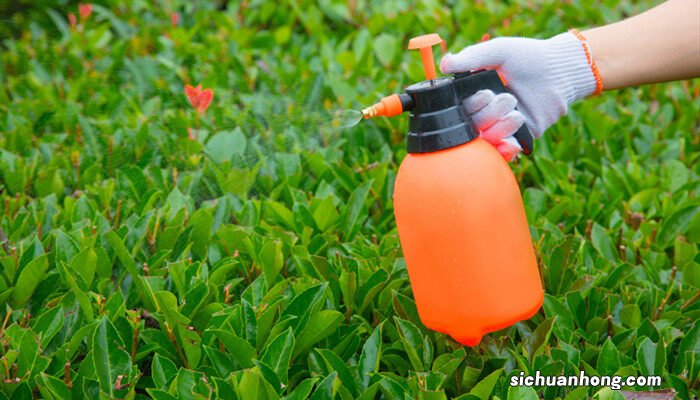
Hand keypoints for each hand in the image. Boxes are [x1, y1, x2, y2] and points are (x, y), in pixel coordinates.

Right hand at [441, 31, 599, 159]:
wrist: (559, 71)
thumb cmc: (527, 57)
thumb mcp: (498, 51)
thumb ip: (471, 58)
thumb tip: (444, 64)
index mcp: (473, 93)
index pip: (459, 109)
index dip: (471, 105)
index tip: (486, 93)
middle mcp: (483, 111)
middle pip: (472, 126)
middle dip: (489, 114)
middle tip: (508, 97)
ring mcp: (499, 126)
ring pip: (487, 139)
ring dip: (500, 128)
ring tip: (517, 113)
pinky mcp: (517, 137)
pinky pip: (504, 151)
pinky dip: (505, 150)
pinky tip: (512, 144)